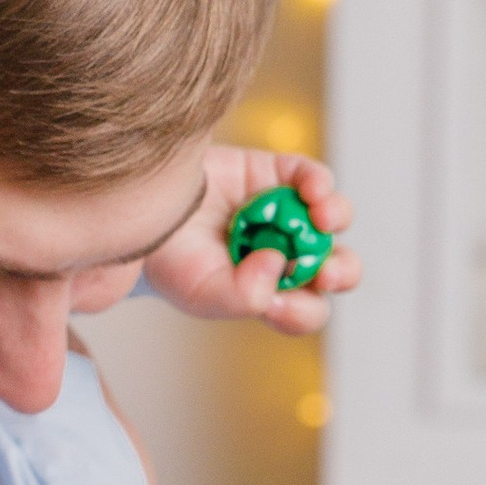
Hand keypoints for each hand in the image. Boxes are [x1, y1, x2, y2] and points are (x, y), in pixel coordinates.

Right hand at [142, 145, 360, 334]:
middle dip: (342, 272)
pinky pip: (315, 178)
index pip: (306, 310)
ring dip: (336, 220)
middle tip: (325, 271)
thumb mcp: (200, 292)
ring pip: (334, 219)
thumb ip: (242, 296)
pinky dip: (320, 184)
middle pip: (336, 267)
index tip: (276, 304)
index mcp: (270, 292)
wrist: (144, 208)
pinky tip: (310, 192)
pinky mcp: (278, 173)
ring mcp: (284, 213)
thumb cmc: (170, 260)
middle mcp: (284, 253)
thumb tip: (279, 262)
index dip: (304, 311)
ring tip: (319, 218)